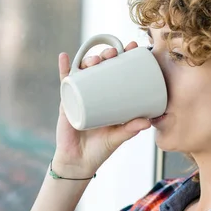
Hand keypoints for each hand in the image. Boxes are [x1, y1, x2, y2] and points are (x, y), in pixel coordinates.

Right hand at [53, 41, 151, 177]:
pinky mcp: (67, 101)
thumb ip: (130, 129)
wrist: (78, 162)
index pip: (119, 71)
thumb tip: (147, 121)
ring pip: (84, 71)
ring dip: (88, 59)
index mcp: (111, 97)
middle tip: (113, 54)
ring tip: (95, 60)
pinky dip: (63, 68)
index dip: (126, 57)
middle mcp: (96, 92)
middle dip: (107, 55)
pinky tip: (64, 56)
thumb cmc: (100, 149)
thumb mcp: (118, 137)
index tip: (133, 48)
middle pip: (101, 67)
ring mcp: (80, 94)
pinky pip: (65, 82)